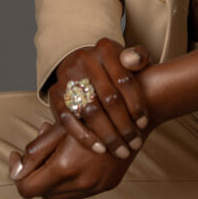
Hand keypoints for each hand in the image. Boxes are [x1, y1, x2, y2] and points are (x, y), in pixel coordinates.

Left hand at [9, 119, 140, 198]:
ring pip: (61, 194)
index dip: (17, 173)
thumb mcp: (62, 125)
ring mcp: (96, 188)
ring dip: (54, 178)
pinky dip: (73, 179)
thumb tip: (16, 170)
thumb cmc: (95, 112)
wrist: (134, 114)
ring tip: (59, 149)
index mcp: (65, 167)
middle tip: (42, 147)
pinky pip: (80, 191)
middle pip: (42, 193)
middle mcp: (81, 183)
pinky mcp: (108, 186)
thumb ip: (36, 150)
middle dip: (37, 173)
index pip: (27, 189)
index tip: (16, 155)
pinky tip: (76, 155)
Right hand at [50, 39, 151, 159]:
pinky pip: (67, 119)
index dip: (136, 104)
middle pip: (108, 97)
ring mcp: (67, 76)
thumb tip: (131, 60)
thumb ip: (138, 57)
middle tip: (135, 143)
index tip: (144, 123)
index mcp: (105, 48)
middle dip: (124, 125)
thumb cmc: (115, 70)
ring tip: (120, 150)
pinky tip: (100, 149)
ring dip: (107, 134)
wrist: (85, 68)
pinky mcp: (54, 93)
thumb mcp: (130, 60)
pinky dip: (84, 136)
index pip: (124, 79)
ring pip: (90, 110)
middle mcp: (84, 59)